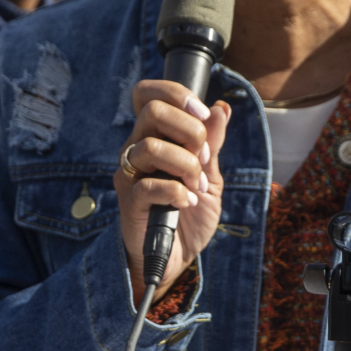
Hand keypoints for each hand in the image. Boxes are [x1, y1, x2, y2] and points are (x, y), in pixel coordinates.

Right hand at [115, 78, 229, 295]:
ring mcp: (130, 174)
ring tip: (196, 185)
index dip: (177, 94)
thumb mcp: (210, 176)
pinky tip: (187, 202)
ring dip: (185, 165)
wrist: (178, 256)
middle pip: (152, 110)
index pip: (149, 93)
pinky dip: (177, 192)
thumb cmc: (190, 213)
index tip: (203, 115)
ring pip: (150, 147)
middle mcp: (136, 148)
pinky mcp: (129, 202)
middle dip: (189, 129)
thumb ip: (212, 143)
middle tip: (203, 156)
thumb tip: (221, 108)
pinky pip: (148, 185)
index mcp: (155, 135)